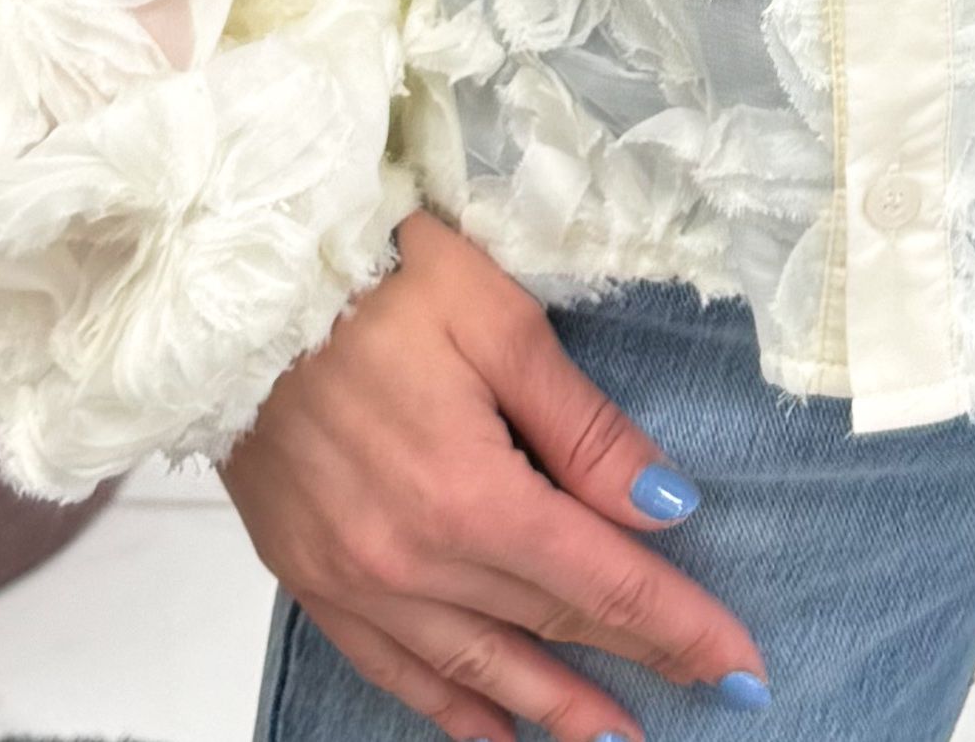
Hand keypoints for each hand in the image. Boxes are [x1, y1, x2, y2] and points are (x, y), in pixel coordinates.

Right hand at [219, 212, 769, 741]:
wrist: (234, 293)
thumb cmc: (379, 279)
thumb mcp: (500, 321)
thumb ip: (583, 427)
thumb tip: (666, 506)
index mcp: (471, 496)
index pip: (601, 582)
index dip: (676, 626)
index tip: (740, 665)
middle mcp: (412, 563)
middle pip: (548, 626)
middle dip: (636, 662)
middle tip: (711, 694)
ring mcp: (355, 582)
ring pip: (474, 667)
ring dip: (551, 709)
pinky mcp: (310, 580)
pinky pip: (392, 668)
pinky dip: (448, 707)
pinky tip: (490, 732)